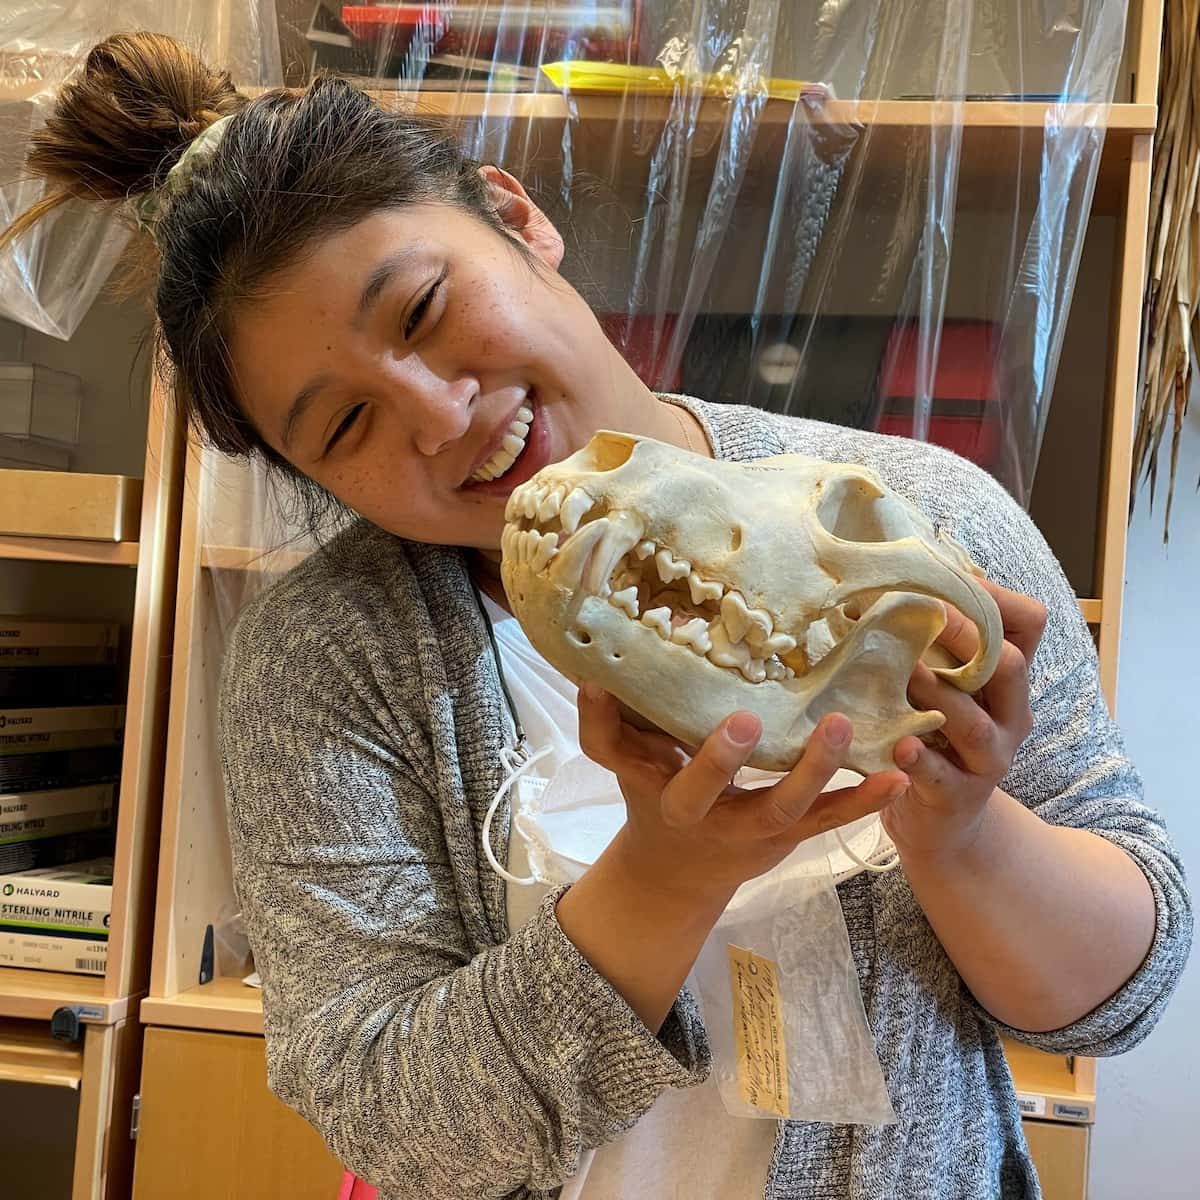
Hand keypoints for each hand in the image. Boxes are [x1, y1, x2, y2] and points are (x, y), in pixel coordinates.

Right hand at [577, 686, 910, 908]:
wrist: (678, 873)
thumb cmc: (651, 799)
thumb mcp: (626, 765)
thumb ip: (611, 721)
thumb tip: (594, 668)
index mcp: (664, 796)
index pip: (642, 766)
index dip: (636, 735)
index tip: (650, 697)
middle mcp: (706, 819)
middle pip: (712, 793)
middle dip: (724, 760)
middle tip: (747, 717)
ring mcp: (755, 832)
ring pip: (784, 807)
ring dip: (815, 769)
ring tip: (842, 725)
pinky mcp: (791, 836)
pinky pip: (830, 821)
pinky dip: (865, 799)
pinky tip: (897, 776)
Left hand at [883, 578, 1046, 860]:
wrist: (942, 822)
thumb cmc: (937, 737)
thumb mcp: (949, 686)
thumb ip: (939, 642)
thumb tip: (906, 577)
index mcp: (1007, 682)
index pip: (1028, 626)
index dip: (994, 596)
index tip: (947, 577)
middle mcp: (1009, 717)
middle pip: (1010, 668)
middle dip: (968, 638)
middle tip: (923, 615)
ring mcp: (986, 759)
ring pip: (974, 722)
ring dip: (938, 693)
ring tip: (906, 672)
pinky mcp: (956, 795)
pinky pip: (941, 775)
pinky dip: (920, 760)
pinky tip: (900, 745)